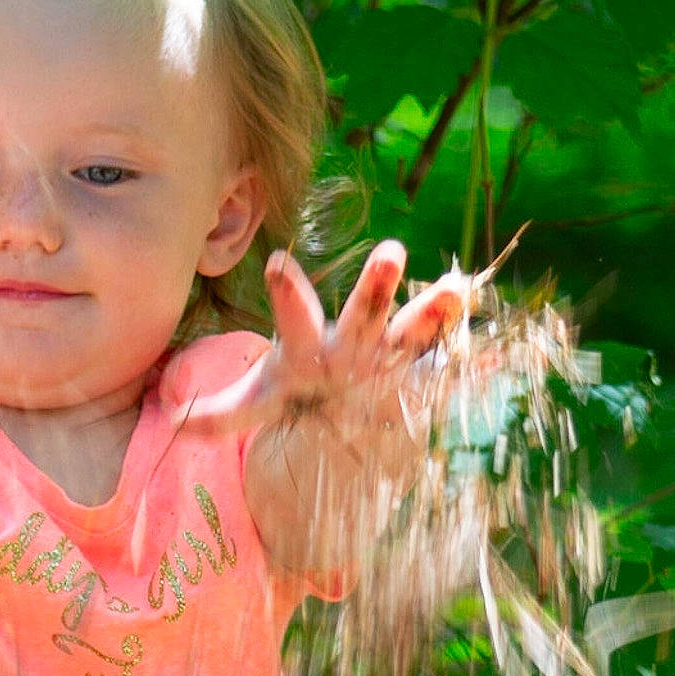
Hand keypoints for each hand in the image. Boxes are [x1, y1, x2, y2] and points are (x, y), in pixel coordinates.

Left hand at [234, 242, 474, 572]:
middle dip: (379, 285)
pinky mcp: (419, 379)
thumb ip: (218, 414)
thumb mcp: (257, 403)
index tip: (278, 263)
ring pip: (416, 330)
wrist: (339, 402)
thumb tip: (174, 423)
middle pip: (366, 309)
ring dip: (436, 313)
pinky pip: (449, 372)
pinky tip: (500, 357)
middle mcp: (355, 338)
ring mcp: (392, 356)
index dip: (288, 291)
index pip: (295, 312)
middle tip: (393, 252)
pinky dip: (475, 366)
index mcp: (310, 341)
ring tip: (458, 292)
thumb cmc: (296, 390)